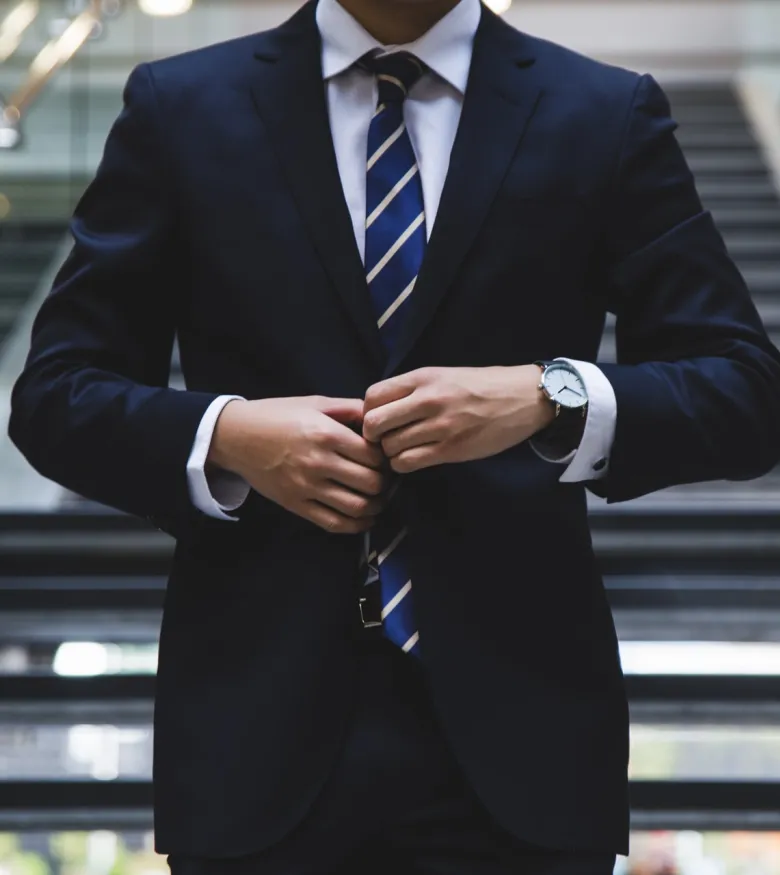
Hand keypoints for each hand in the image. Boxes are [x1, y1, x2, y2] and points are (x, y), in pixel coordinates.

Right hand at [208, 396, 389, 532]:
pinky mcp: (296, 505)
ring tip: (378, 499)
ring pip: (357, 507)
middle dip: (385, 483)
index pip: (374, 455)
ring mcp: (306, 487)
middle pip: (371, 483)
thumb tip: (379, 418)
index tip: (386, 458)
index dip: (387, 459)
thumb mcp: (315, 403)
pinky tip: (364, 518)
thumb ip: (350, 409)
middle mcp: (319, 462)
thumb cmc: (278, 415)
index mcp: (326, 434)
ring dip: (376, 506)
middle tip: (386, 479)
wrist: (236, 436)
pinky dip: (356, 526)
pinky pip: (334, 523)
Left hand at [362, 365, 554, 472]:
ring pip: (389, 447)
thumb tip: (378, 408)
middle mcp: (427, 400)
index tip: (379, 419)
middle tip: (384, 439)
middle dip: (373, 436)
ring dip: (390, 453)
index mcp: (423, 378)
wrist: (523, 398)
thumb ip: (412, 389)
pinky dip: (404, 464)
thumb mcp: (443, 375)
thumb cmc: (481, 386)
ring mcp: (439, 426)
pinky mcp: (450, 449)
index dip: (367, 412)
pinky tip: (414, 458)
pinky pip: (408, 463)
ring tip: (403, 449)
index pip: (372, 396)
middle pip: (374, 424)